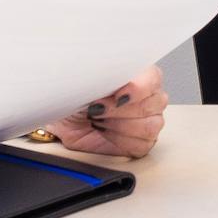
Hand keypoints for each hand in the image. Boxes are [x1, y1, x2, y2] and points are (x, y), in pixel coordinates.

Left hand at [47, 65, 168, 157]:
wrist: (64, 119)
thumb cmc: (78, 95)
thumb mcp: (86, 79)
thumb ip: (102, 74)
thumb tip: (107, 73)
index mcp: (140, 73)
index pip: (153, 78)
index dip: (137, 88)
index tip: (117, 96)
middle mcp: (149, 96)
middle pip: (153, 104)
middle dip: (120, 109)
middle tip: (97, 109)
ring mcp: (149, 119)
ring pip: (149, 126)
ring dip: (118, 125)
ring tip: (98, 120)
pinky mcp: (142, 141)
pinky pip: (141, 144)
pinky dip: (118, 139)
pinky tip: (105, 131)